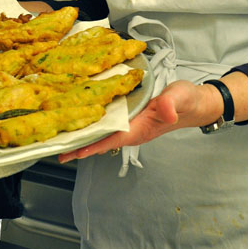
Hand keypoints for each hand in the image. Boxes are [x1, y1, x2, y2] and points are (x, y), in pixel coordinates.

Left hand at [59, 80, 205, 162]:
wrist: (195, 103)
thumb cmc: (187, 100)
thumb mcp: (180, 97)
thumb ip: (171, 104)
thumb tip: (165, 111)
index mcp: (139, 128)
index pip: (110, 139)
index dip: (90, 145)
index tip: (70, 151)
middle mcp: (131, 129)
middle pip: (100, 139)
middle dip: (78, 143)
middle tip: (52, 144)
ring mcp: (129, 123)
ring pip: (101, 132)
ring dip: (82, 132)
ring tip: (58, 134)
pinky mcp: (128, 115)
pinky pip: (106, 121)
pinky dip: (91, 121)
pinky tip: (78, 116)